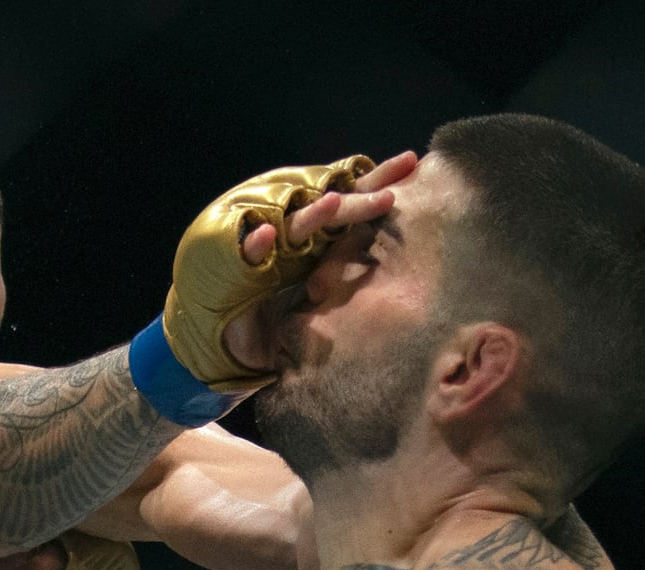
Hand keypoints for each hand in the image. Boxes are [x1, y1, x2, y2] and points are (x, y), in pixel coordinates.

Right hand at [223, 151, 417, 364]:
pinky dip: (256, 244)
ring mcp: (273, 245)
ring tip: (331, 204)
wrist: (231, 330)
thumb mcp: (320, 293)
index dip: (380, 183)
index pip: (355, 202)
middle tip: (391, 194)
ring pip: (297, 225)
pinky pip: (249, 252)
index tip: (413, 163)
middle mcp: (300, 233)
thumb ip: (348, 277)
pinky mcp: (242, 265)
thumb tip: (402, 279)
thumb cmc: (281, 308)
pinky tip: (265, 236)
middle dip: (362, 196)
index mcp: (323, 235)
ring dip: (313, 215)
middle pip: (335, 206)